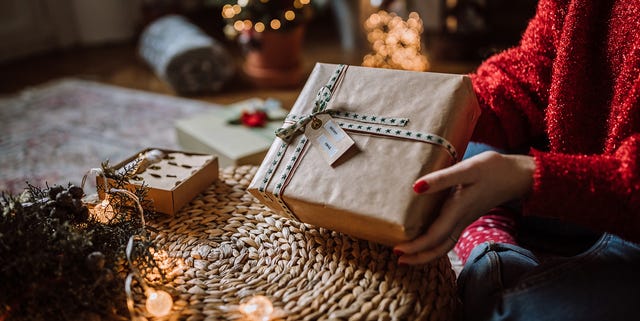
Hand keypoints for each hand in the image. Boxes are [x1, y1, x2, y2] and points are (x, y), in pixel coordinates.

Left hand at [394, 151, 534, 264]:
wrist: (517, 174)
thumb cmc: (492, 169)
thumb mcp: (467, 169)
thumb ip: (442, 178)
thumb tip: (416, 187)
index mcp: (458, 210)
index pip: (434, 237)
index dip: (416, 247)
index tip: (397, 251)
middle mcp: (461, 220)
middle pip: (439, 248)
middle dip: (418, 256)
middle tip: (398, 259)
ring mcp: (465, 220)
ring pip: (444, 245)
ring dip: (426, 253)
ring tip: (407, 254)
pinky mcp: (466, 216)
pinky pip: (448, 236)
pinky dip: (435, 243)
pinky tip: (424, 238)